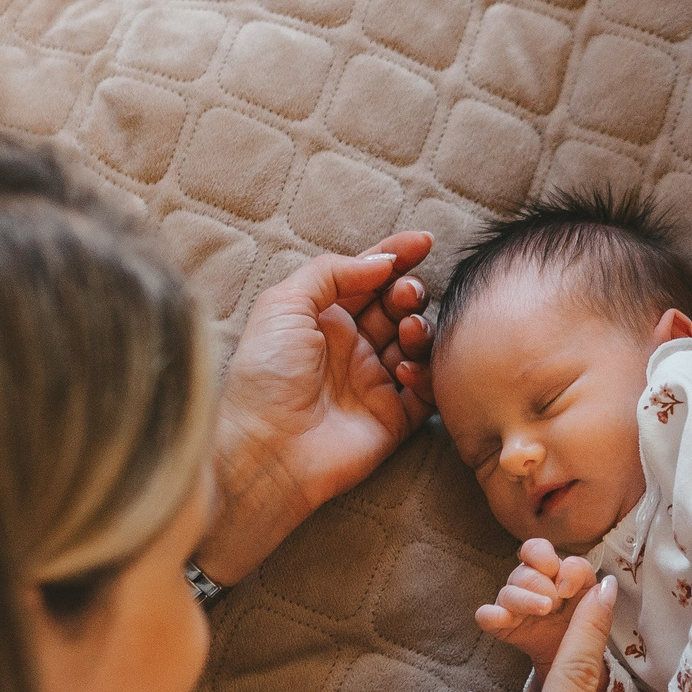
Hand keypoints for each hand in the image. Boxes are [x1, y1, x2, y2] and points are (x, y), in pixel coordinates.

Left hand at [195, 233, 435, 583]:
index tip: (423, 242)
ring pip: (416, 344)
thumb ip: (331, 272)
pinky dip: (426, 374)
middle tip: (407, 295)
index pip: (366, 278)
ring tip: (408, 331)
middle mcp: (350, 348)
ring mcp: (373, 382)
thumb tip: (381, 262)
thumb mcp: (283, 304)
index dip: (395, 257)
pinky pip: (427, 390)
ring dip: (420, 329)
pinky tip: (405, 371)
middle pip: (396, 307)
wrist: (267, 450)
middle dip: (409, 292)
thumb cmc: (265, 376)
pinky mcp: (394, 418)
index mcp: (321, 319)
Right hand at [474, 538, 597, 672]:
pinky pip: (487, 615)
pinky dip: (492, 614)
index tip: (568, 589)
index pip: (554, 557)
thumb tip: (607, 583)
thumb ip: (598, 610)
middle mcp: (537, 591)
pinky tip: (502, 619)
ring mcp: (518, 611)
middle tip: (553, 605)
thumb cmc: (584, 654)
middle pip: (527, 569)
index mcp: (562, 583)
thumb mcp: (597, 630)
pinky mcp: (503, 630)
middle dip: (540, 582)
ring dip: (524, 597)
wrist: (569, 690)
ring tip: (542, 611)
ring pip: (508, 590)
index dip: (561, 566)